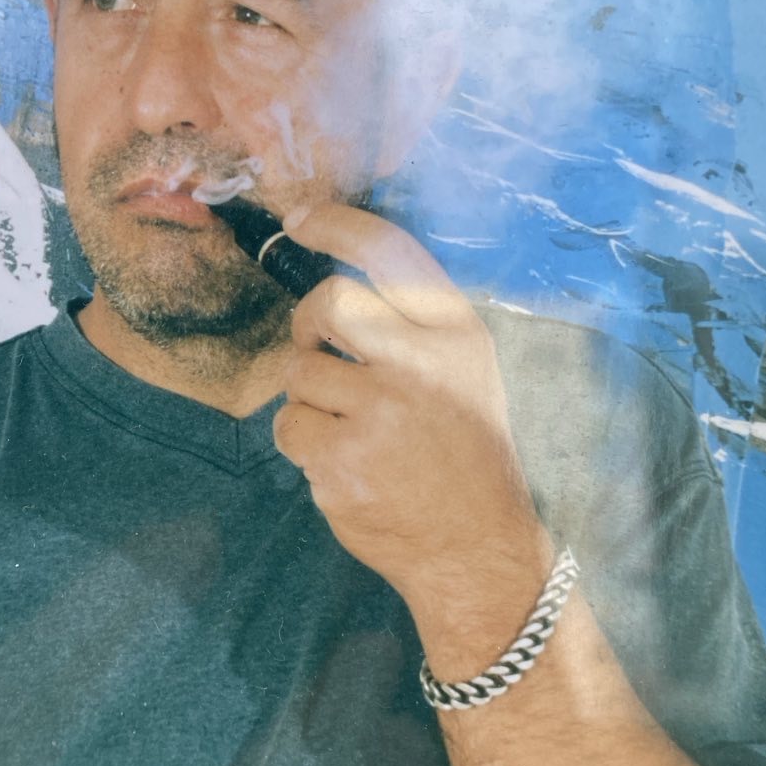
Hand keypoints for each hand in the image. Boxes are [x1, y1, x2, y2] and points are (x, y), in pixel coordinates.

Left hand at [272, 202, 550, 614]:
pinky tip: (343, 462)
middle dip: (307, 324)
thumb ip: (415, 323)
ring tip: (350, 428)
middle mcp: (420, 364)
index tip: (301, 219)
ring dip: (309, 397)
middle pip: (328, 302)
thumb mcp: (466, 370)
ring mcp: (379, 414)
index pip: (388, 251)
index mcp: (455, 333)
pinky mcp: (342, 461)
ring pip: (299, 372)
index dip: (335, 225)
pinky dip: (303, 442)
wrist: (475, 545)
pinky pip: (290, 426)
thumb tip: (337, 273)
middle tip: (317, 350)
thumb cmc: (463, 451)